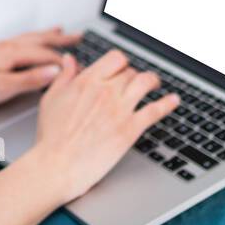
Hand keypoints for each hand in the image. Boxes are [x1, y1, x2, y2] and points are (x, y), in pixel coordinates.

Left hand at [0, 27, 83, 109]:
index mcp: (13, 53)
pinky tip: (29, 41)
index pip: (47, 55)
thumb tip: (55, 72)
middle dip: (61, 39)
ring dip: (48, 35)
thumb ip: (30, 80)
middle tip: (79, 37)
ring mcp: (0, 48)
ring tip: (60, 30)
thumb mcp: (3, 88)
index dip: (65, 62)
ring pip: (30, 38)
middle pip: (41, 40)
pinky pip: (20, 40)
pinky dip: (32, 38)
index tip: (81, 67)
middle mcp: (8, 46)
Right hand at [27, 48, 180, 204]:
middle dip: (133, 76)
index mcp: (87, 82)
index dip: (121, 63)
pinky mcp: (130, 129)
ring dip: (153, 81)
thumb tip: (70, 60)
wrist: (57, 165)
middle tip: (134, 83)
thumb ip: (64, 76)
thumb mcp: (51, 99)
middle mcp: (106, 91)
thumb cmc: (50, 137)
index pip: (115, 59)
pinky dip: (168, 104)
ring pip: (145, 83)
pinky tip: (174, 100)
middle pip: (130, 72)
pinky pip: (155, 110)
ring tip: (156, 84)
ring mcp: (120, 109)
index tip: (121, 69)